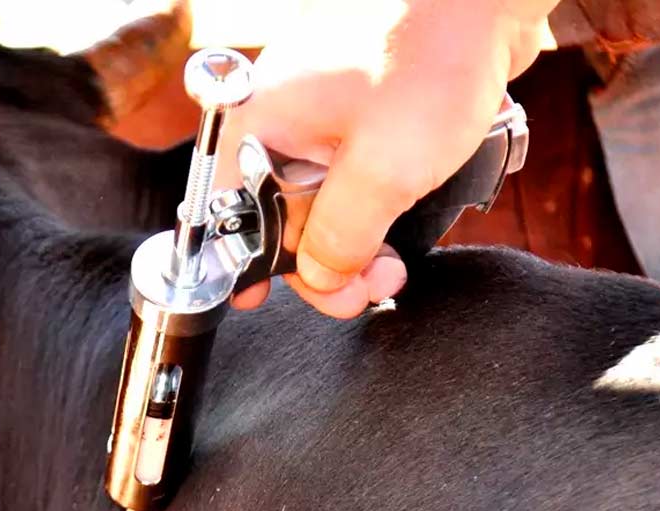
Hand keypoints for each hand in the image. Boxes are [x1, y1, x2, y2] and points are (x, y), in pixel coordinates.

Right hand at [214, 0, 556, 317]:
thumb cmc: (431, 60)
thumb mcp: (384, 171)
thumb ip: (341, 237)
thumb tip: (319, 279)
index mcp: (262, 125)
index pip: (228, 212)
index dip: (244, 262)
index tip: (260, 300)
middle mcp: (282, 119)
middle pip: (279, 214)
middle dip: (321, 262)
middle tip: (370, 286)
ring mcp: (322, 112)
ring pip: (321, 199)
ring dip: (354, 240)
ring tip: (393, 263)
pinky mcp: (362, 110)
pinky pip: (353, 175)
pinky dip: (374, 206)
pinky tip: (402, 220)